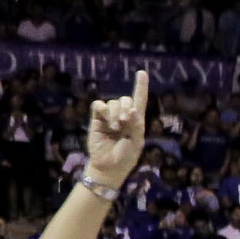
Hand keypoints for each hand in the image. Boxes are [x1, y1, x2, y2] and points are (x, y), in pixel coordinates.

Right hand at [86, 70, 150, 187]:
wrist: (109, 166)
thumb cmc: (126, 156)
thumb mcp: (136, 142)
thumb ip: (136, 125)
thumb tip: (133, 109)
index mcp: (136, 121)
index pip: (140, 100)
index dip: (141, 86)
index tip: (142, 72)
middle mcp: (123, 116)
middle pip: (125, 99)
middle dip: (126, 107)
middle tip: (124, 122)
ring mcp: (109, 117)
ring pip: (113, 102)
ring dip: (115, 113)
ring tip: (115, 128)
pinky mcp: (96, 119)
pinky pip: (98, 105)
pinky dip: (103, 110)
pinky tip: (107, 121)